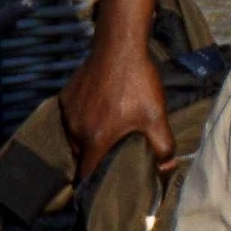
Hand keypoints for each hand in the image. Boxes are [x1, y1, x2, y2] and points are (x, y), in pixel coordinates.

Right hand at [60, 31, 173, 180]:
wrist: (119, 46)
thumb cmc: (138, 83)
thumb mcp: (156, 116)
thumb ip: (162, 146)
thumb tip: (165, 168)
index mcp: (94, 141)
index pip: (86, 176)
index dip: (94, 184)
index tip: (104, 185)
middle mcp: (75, 131)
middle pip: (82, 157)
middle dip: (96, 160)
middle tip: (113, 154)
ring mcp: (68, 114)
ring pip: (77, 137)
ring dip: (91, 138)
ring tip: (110, 129)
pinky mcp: (66, 98)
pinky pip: (73, 118)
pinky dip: (85, 119)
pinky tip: (103, 108)